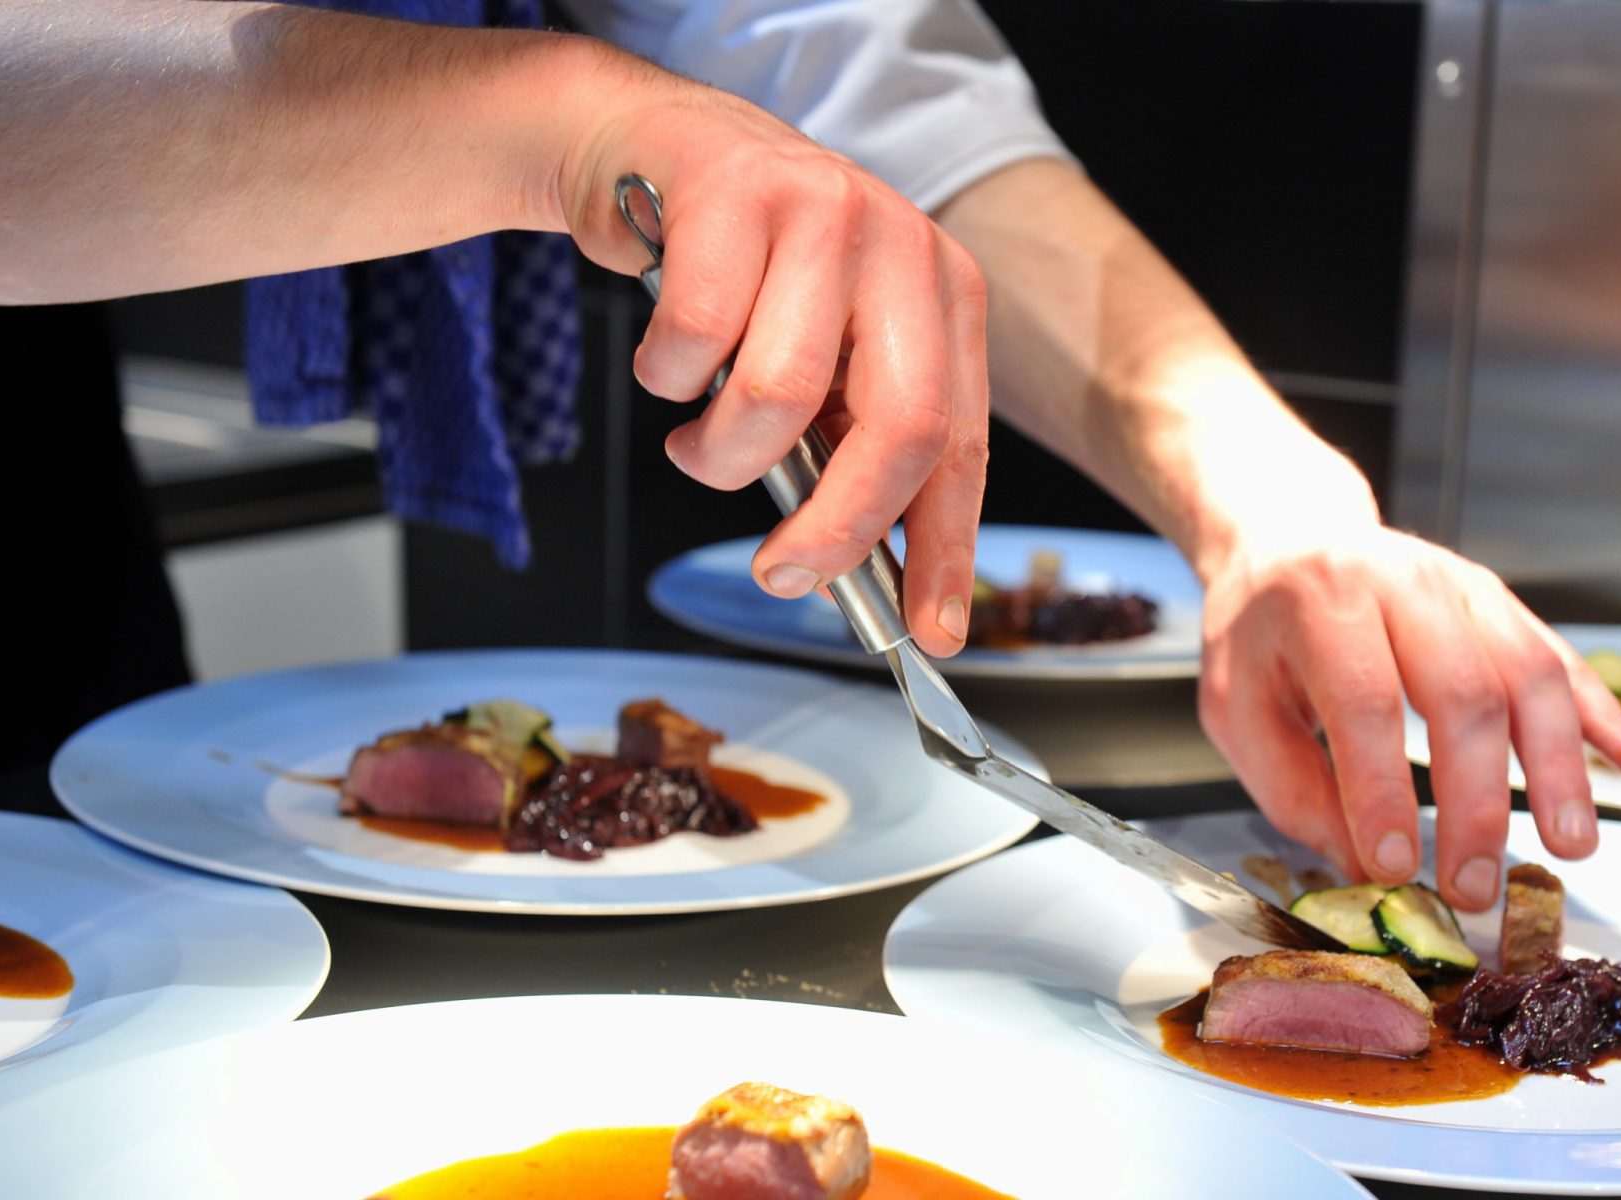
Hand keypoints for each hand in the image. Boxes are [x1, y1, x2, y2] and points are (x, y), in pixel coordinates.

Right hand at [558, 62, 986, 655]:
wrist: (659, 152)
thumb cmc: (748, 275)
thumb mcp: (823, 357)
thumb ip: (848, 449)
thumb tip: (855, 575)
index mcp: (945, 299)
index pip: (961, 446)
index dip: (945, 548)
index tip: (931, 631)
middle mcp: (902, 248)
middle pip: (899, 426)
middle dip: (836, 529)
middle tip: (782, 574)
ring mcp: (824, 210)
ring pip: (779, 394)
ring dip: (718, 452)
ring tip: (698, 437)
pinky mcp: (736, 191)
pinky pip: (693, 342)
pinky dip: (665, 377)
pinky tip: (670, 359)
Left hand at [1196, 520, 1620, 911]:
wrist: (1288, 534)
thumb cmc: (1260, 631)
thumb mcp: (1236, 706)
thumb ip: (1294, 789)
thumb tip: (1366, 872)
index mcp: (1321, 602)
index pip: (1365, 700)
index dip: (1384, 787)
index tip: (1393, 866)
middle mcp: (1404, 583)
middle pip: (1463, 691)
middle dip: (1477, 800)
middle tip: (1475, 885)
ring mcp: (1462, 588)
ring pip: (1530, 675)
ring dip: (1559, 767)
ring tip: (1570, 845)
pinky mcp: (1502, 603)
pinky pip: (1564, 661)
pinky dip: (1611, 719)